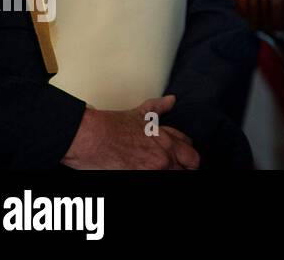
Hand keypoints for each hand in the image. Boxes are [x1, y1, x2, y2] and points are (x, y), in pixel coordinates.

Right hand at [61, 95, 199, 169]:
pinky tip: (147, 173)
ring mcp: (153, 170)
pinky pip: (157, 182)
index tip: (183, 157)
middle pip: (190, 166)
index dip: (188, 154)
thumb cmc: (113, 126)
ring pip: (176, 175)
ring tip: (161, 169)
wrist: (92, 138)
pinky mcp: (139, 179)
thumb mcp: (141, 113)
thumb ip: (159, 107)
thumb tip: (171, 100)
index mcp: (167, 141)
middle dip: (187, 167)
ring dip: (173, 172)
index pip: (190, 151)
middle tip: (180, 167)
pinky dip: (156, 179)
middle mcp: (164, 157)